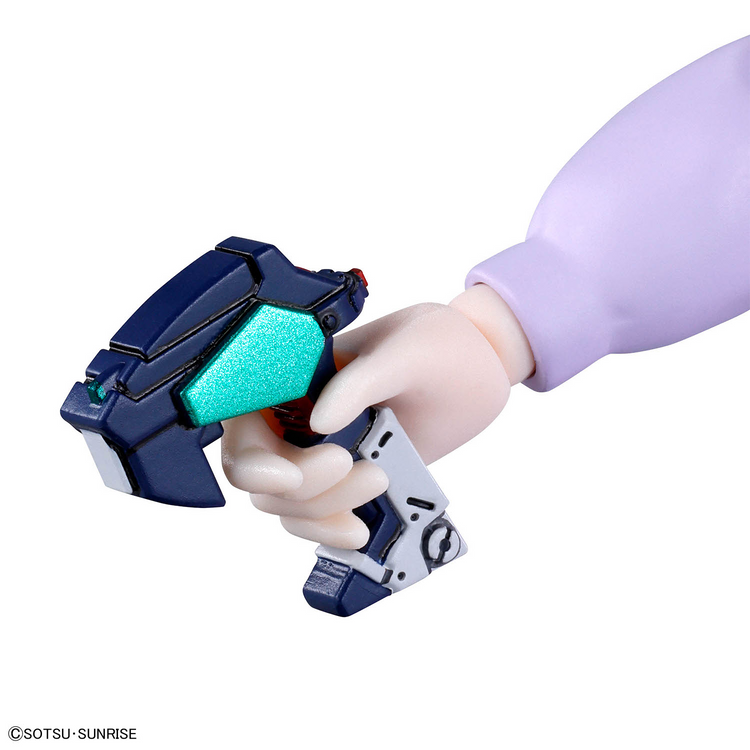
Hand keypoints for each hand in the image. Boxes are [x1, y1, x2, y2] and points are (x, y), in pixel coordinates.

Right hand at [221, 285, 533, 547]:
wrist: (479, 369)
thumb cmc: (438, 344)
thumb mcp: (404, 351)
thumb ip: (360, 381)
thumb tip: (318, 420)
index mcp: (296, 375)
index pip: (245, 420)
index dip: (250, 456)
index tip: (288, 474)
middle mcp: (299, 415)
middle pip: (260, 473)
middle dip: (301, 485)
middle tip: (349, 464)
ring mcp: (321, 451)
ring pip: (288, 504)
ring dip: (324, 508)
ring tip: (380, 479)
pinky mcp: (349, 480)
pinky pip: (320, 519)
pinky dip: (331, 532)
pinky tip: (359, 530)